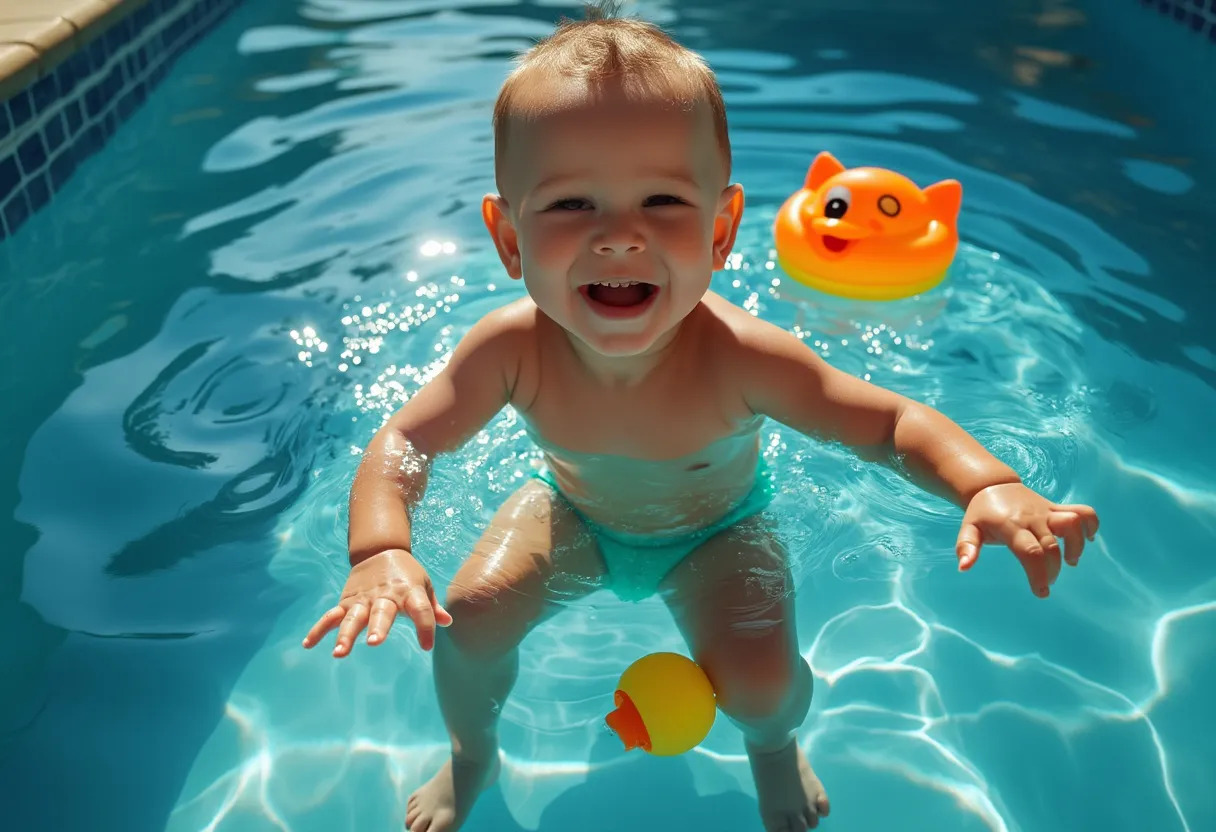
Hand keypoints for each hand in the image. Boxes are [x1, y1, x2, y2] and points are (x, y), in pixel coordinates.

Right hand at [302, 549, 452, 655]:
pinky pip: (331, 616)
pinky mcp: (347, 601)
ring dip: (346, 634)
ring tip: (339, 652)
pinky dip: (319, 629)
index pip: (420, 610)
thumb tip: (448, 622)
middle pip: (382, 612)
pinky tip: (308, 644)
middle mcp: (385, 596)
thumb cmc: (407, 574)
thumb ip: (432, 606)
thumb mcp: (424, 585)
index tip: (427, 646)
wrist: (381, 550)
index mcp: (409, 591)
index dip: (425, 627)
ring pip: (353, 617)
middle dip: (378, 627)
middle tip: (375, 642)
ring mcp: (363, 599)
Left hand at [955, 482, 1098, 597]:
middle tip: (1046, 582)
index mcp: (1011, 526)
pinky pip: (1081, 511)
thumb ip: (966, 547)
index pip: (1030, 552)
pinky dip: (1090, 524)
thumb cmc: (981, 514)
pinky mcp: (1056, 508)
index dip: (1039, 574)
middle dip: (1053, 570)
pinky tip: (1088, 539)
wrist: (992, 485)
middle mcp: (1032, 517)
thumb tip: (964, 567)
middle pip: (1051, 546)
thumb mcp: (968, 529)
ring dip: (1077, 546)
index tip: (1041, 592)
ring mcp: (1046, 511)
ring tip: (1070, 561)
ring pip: (1072, 524)